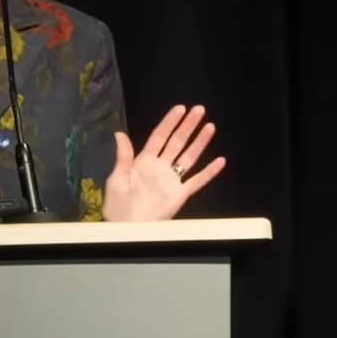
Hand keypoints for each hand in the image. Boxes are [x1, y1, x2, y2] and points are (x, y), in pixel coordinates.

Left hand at [102, 104, 226, 221]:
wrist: (127, 228)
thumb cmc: (118, 206)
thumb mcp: (116, 178)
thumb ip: (123, 157)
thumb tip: (120, 133)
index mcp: (143, 162)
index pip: (159, 136)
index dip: (169, 122)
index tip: (180, 109)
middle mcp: (160, 167)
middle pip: (176, 142)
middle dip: (188, 126)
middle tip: (199, 110)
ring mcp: (171, 180)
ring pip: (189, 157)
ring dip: (199, 142)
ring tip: (210, 127)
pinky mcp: (180, 194)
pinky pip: (197, 181)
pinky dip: (209, 172)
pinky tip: (220, 161)